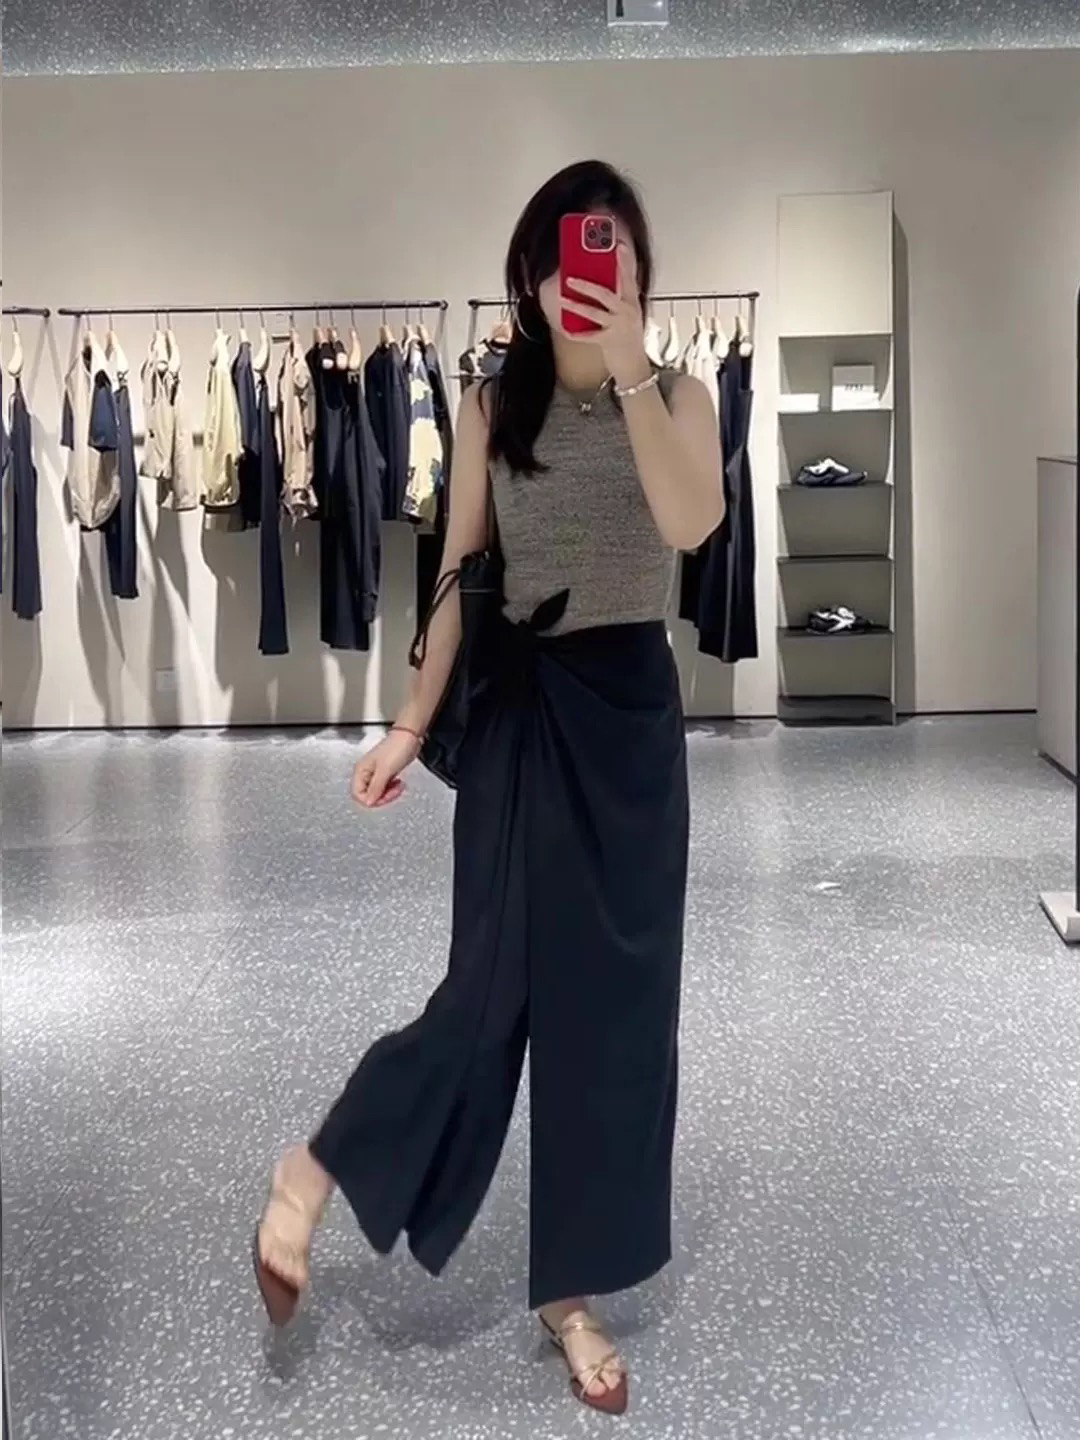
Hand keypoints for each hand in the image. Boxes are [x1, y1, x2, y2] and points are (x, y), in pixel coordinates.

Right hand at [350, 728, 420, 808]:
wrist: (409, 737)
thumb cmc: (397, 747)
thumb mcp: (385, 770)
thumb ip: (376, 787)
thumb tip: (368, 802)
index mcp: (361, 771)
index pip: (358, 794)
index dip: (371, 799)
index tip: (383, 797)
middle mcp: (366, 773)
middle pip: (368, 795)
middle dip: (382, 796)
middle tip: (394, 791)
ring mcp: (375, 773)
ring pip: (378, 792)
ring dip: (389, 793)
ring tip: (398, 786)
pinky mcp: (385, 773)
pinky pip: (385, 787)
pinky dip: (392, 788)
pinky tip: (398, 783)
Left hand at [561, 241, 650, 387]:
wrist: (634, 366)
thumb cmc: (629, 338)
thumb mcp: (628, 314)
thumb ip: (617, 298)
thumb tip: (596, 283)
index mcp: (632, 301)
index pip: (629, 277)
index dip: (625, 260)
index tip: (619, 244)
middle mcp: (627, 311)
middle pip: (606, 293)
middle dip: (587, 285)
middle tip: (570, 278)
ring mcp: (618, 326)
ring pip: (594, 312)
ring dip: (576, 305)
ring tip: (563, 298)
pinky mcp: (609, 341)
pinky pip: (588, 335)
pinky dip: (576, 333)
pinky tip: (566, 329)